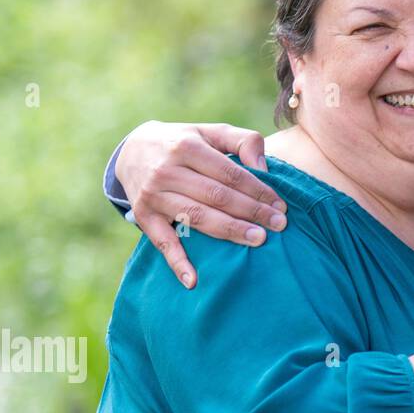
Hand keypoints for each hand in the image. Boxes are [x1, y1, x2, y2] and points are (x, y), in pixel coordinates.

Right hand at [117, 121, 287, 288]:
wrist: (133, 150)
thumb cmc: (185, 142)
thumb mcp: (211, 131)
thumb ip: (243, 140)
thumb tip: (263, 168)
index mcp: (188, 147)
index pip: (230, 174)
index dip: (258, 190)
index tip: (280, 205)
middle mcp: (167, 171)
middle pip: (217, 196)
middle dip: (251, 212)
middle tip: (278, 225)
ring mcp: (154, 195)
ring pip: (197, 217)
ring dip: (229, 231)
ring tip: (257, 240)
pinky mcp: (144, 216)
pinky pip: (162, 242)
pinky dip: (176, 262)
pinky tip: (193, 281)